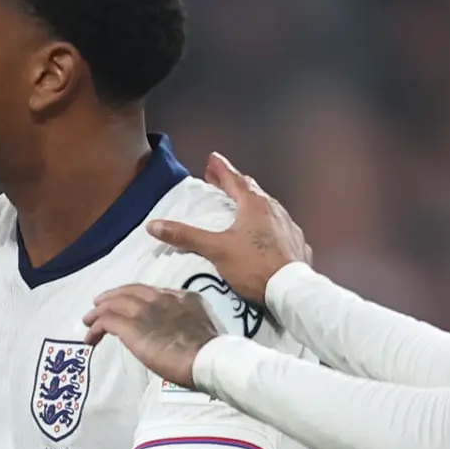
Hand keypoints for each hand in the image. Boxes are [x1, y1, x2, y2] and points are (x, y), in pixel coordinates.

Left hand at [85, 282, 227, 391]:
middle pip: (129, 292)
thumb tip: (175, 332)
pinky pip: (106, 321)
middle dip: (111, 298)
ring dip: (98, 312)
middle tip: (99, 306)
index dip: (133, 297)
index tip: (126, 305)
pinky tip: (91, 337)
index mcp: (181, 297)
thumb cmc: (209, 351)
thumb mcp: (201, 326)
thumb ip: (185, 322)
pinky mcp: (132, 326)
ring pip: (114, 303)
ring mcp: (145, 311)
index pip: (150, 292)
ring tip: (88, 321)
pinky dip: (96, 327)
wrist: (207, 358)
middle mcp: (161, 298)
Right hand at [144, 149, 310, 303]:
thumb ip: (186, 236)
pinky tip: (264, 232)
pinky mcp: (296, 241)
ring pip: (267, 206)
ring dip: (251, 202)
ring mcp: (288, 225)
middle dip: (234, 183)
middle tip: (219, 180)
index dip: (221, 168)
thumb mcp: (216, 250)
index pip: (234, 179)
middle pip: (251, 189)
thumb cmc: (253, 265)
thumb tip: (153, 225)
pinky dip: (266, 222)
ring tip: (240, 204)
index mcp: (254, 205)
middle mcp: (273, 209)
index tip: (212, 158)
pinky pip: (278, 224)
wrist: (291, 290)